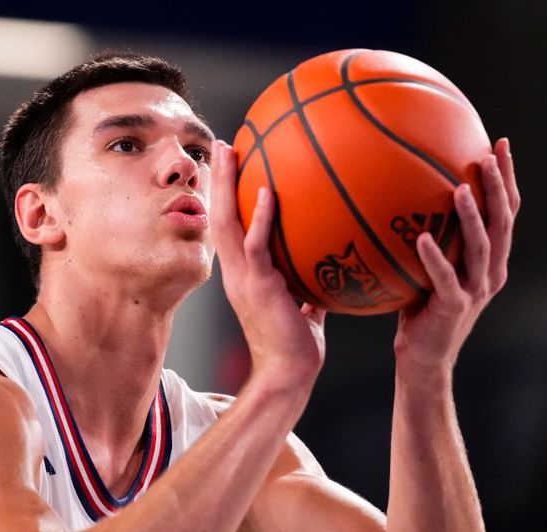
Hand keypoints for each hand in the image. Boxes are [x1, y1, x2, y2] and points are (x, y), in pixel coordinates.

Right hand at [209, 140, 325, 388]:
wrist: (288, 373)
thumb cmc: (295, 345)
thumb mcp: (302, 306)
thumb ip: (307, 285)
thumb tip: (328, 266)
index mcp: (242, 275)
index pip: (230, 227)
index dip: (227, 196)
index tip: (232, 166)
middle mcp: (235, 272)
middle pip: (218, 215)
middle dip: (218, 179)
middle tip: (222, 144)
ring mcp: (242, 278)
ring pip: (225, 223)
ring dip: (225, 186)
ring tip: (228, 151)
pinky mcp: (258, 286)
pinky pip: (254, 245)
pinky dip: (258, 218)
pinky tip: (265, 191)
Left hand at [393, 137, 519, 377]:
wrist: (423, 359)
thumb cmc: (419, 311)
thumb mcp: (427, 271)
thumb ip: (428, 240)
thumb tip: (399, 200)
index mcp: (488, 261)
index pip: (506, 212)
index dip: (507, 179)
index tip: (499, 144)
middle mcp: (489, 272)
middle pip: (503, 222)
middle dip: (499, 186)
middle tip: (489, 154)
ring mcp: (474, 290)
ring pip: (482, 246)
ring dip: (472, 215)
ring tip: (460, 186)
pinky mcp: (453, 307)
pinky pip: (444, 277)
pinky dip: (434, 257)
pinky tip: (421, 238)